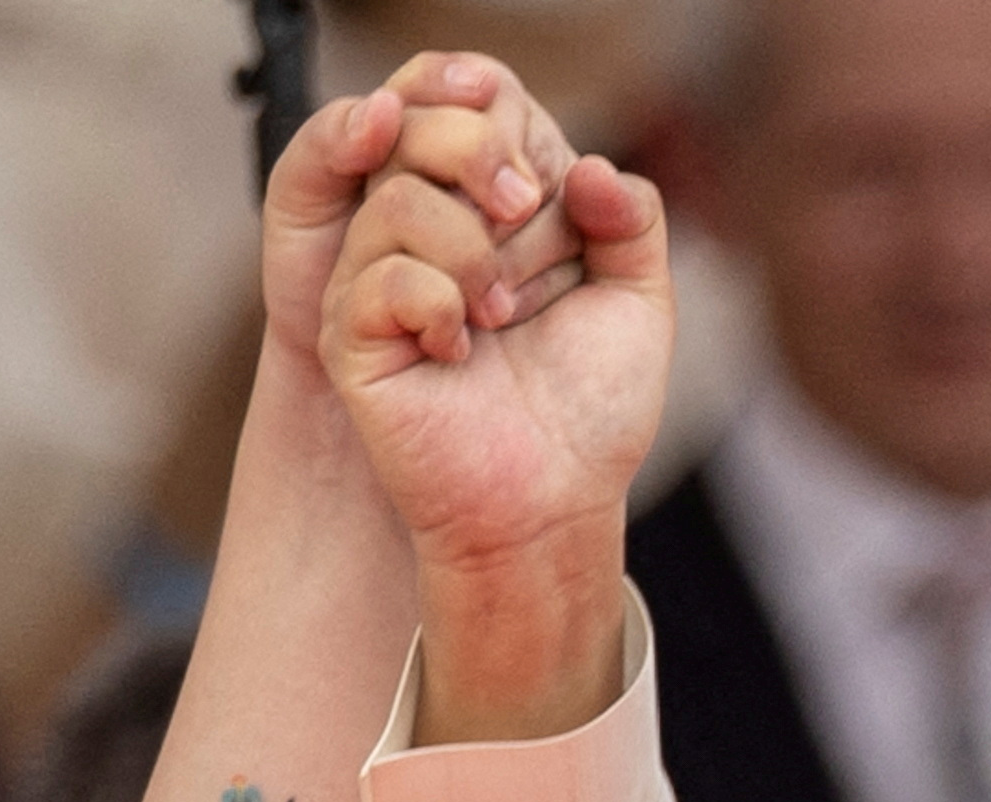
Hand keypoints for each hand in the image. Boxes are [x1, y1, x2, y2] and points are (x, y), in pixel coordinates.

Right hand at [322, 136, 670, 739]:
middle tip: (530, 218)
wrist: (554, 503)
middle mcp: (427, 235)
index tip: (558, 193)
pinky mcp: (352, 339)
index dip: (511, 128)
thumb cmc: (591, 413)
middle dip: (487, 163)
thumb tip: (588, 165)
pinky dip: (436, 302)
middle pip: (420, 127)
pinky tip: (462, 349)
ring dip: (469, 248)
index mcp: (489, 211)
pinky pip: (378, 277)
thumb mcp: (638, 300)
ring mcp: (381, 284)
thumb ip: (632, 217)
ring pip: (397, 199)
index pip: (473, 109)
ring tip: (504, 313)